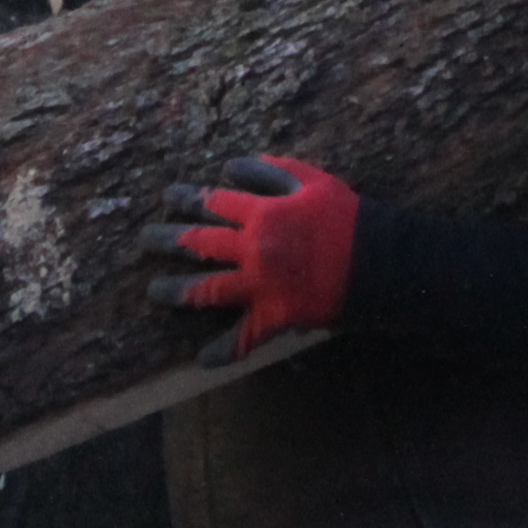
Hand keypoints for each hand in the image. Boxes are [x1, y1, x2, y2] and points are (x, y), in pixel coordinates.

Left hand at [144, 155, 358, 363]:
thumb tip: (232, 169)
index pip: (213, 203)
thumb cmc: (348, 218)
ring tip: (154, 292)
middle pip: (199, 244)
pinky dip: (223, 350)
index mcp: (261, 213)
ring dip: (176, 292)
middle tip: (145, 240)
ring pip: (207, 290)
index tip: (168, 197)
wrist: (382, 264)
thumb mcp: (312, 181)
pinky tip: (202, 359)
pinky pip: (243, 338)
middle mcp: (253, 249)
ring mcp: (261, 286)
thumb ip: (271, 172)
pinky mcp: (275, 316)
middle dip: (167, 241)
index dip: (187, 198)